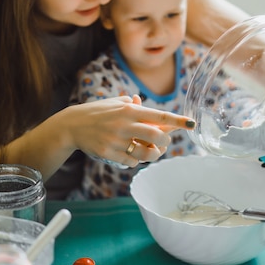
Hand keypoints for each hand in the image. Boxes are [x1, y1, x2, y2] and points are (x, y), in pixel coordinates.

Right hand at [67, 96, 195, 167]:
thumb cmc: (97, 112)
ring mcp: (116, 140)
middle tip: (163, 141)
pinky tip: (131, 154)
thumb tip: (147, 107)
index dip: (177, 120)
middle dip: (165, 141)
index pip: (159, 116)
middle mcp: (124, 125)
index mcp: (129, 110)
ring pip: (146, 153)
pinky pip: (131, 161)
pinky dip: (135, 160)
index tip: (192, 123)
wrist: (72, 125)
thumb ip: (133, 105)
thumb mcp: (116, 103)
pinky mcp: (108, 153)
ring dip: (153, 154)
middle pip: (156, 137)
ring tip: (152, 150)